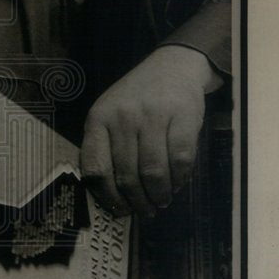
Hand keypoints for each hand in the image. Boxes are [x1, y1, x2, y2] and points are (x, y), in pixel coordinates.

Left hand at [79, 46, 222, 218]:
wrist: (172, 66)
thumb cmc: (136, 98)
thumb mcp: (110, 114)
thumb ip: (105, 147)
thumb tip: (110, 196)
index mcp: (98, 118)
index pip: (96, 168)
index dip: (107, 197)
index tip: (118, 210)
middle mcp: (123, 117)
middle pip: (127, 175)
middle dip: (137, 202)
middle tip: (145, 212)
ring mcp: (153, 116)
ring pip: (153, 172)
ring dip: (159, 195)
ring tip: (161, 202)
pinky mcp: (183, 117)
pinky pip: (180, 160)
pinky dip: (179, 179)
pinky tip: (176, 184)